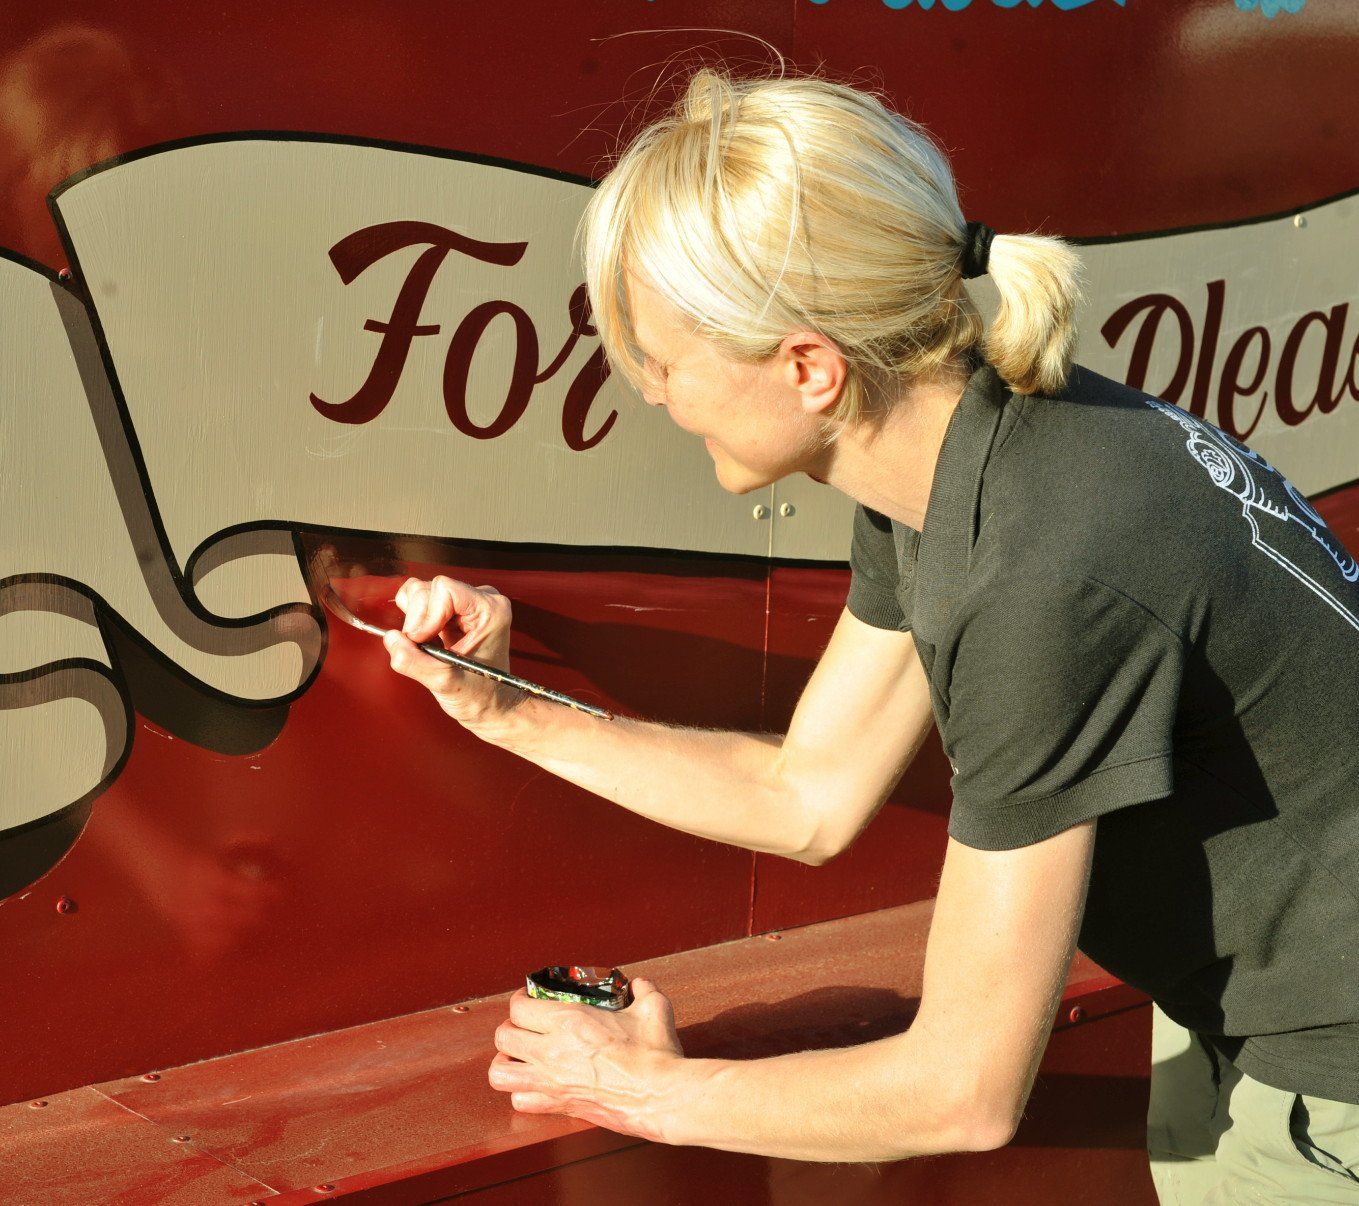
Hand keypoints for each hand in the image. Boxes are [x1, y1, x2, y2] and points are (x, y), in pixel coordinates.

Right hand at [384, 575, 523, 730]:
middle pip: (429, 589)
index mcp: (491, 610)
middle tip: (421, 648)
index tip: (421, 641)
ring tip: (424, 644)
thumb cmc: (481, 695)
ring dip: (413, 619)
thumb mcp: (446, 684)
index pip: (445, 589)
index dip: (426, 614)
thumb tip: (391, 639)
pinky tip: (425, 639)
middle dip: (417, 619)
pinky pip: (419, 600)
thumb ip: (416, 663)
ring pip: (421, 591)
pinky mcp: (450, 609)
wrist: (491, 704)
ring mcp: (465, 603)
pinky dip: (413, 619)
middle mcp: (481, 600)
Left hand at [489, 978, 685, 1142]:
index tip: (530, 998)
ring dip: (505, 1061)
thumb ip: (642, 990)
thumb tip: (638, 985)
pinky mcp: (560, 1106)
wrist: (660, 1097)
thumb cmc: (655, 1053)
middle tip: (525, 1025)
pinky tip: (536, 1084)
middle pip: (503, 1037)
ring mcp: (552, 1082)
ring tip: (520, 1056)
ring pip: (501, 1073)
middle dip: (510, 1027)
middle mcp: (552, 1052)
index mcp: (569, 1021)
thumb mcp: (653, 1008)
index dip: (520, 999)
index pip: (519, 1008)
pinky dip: (521, 1093)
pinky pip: (520, 1102)